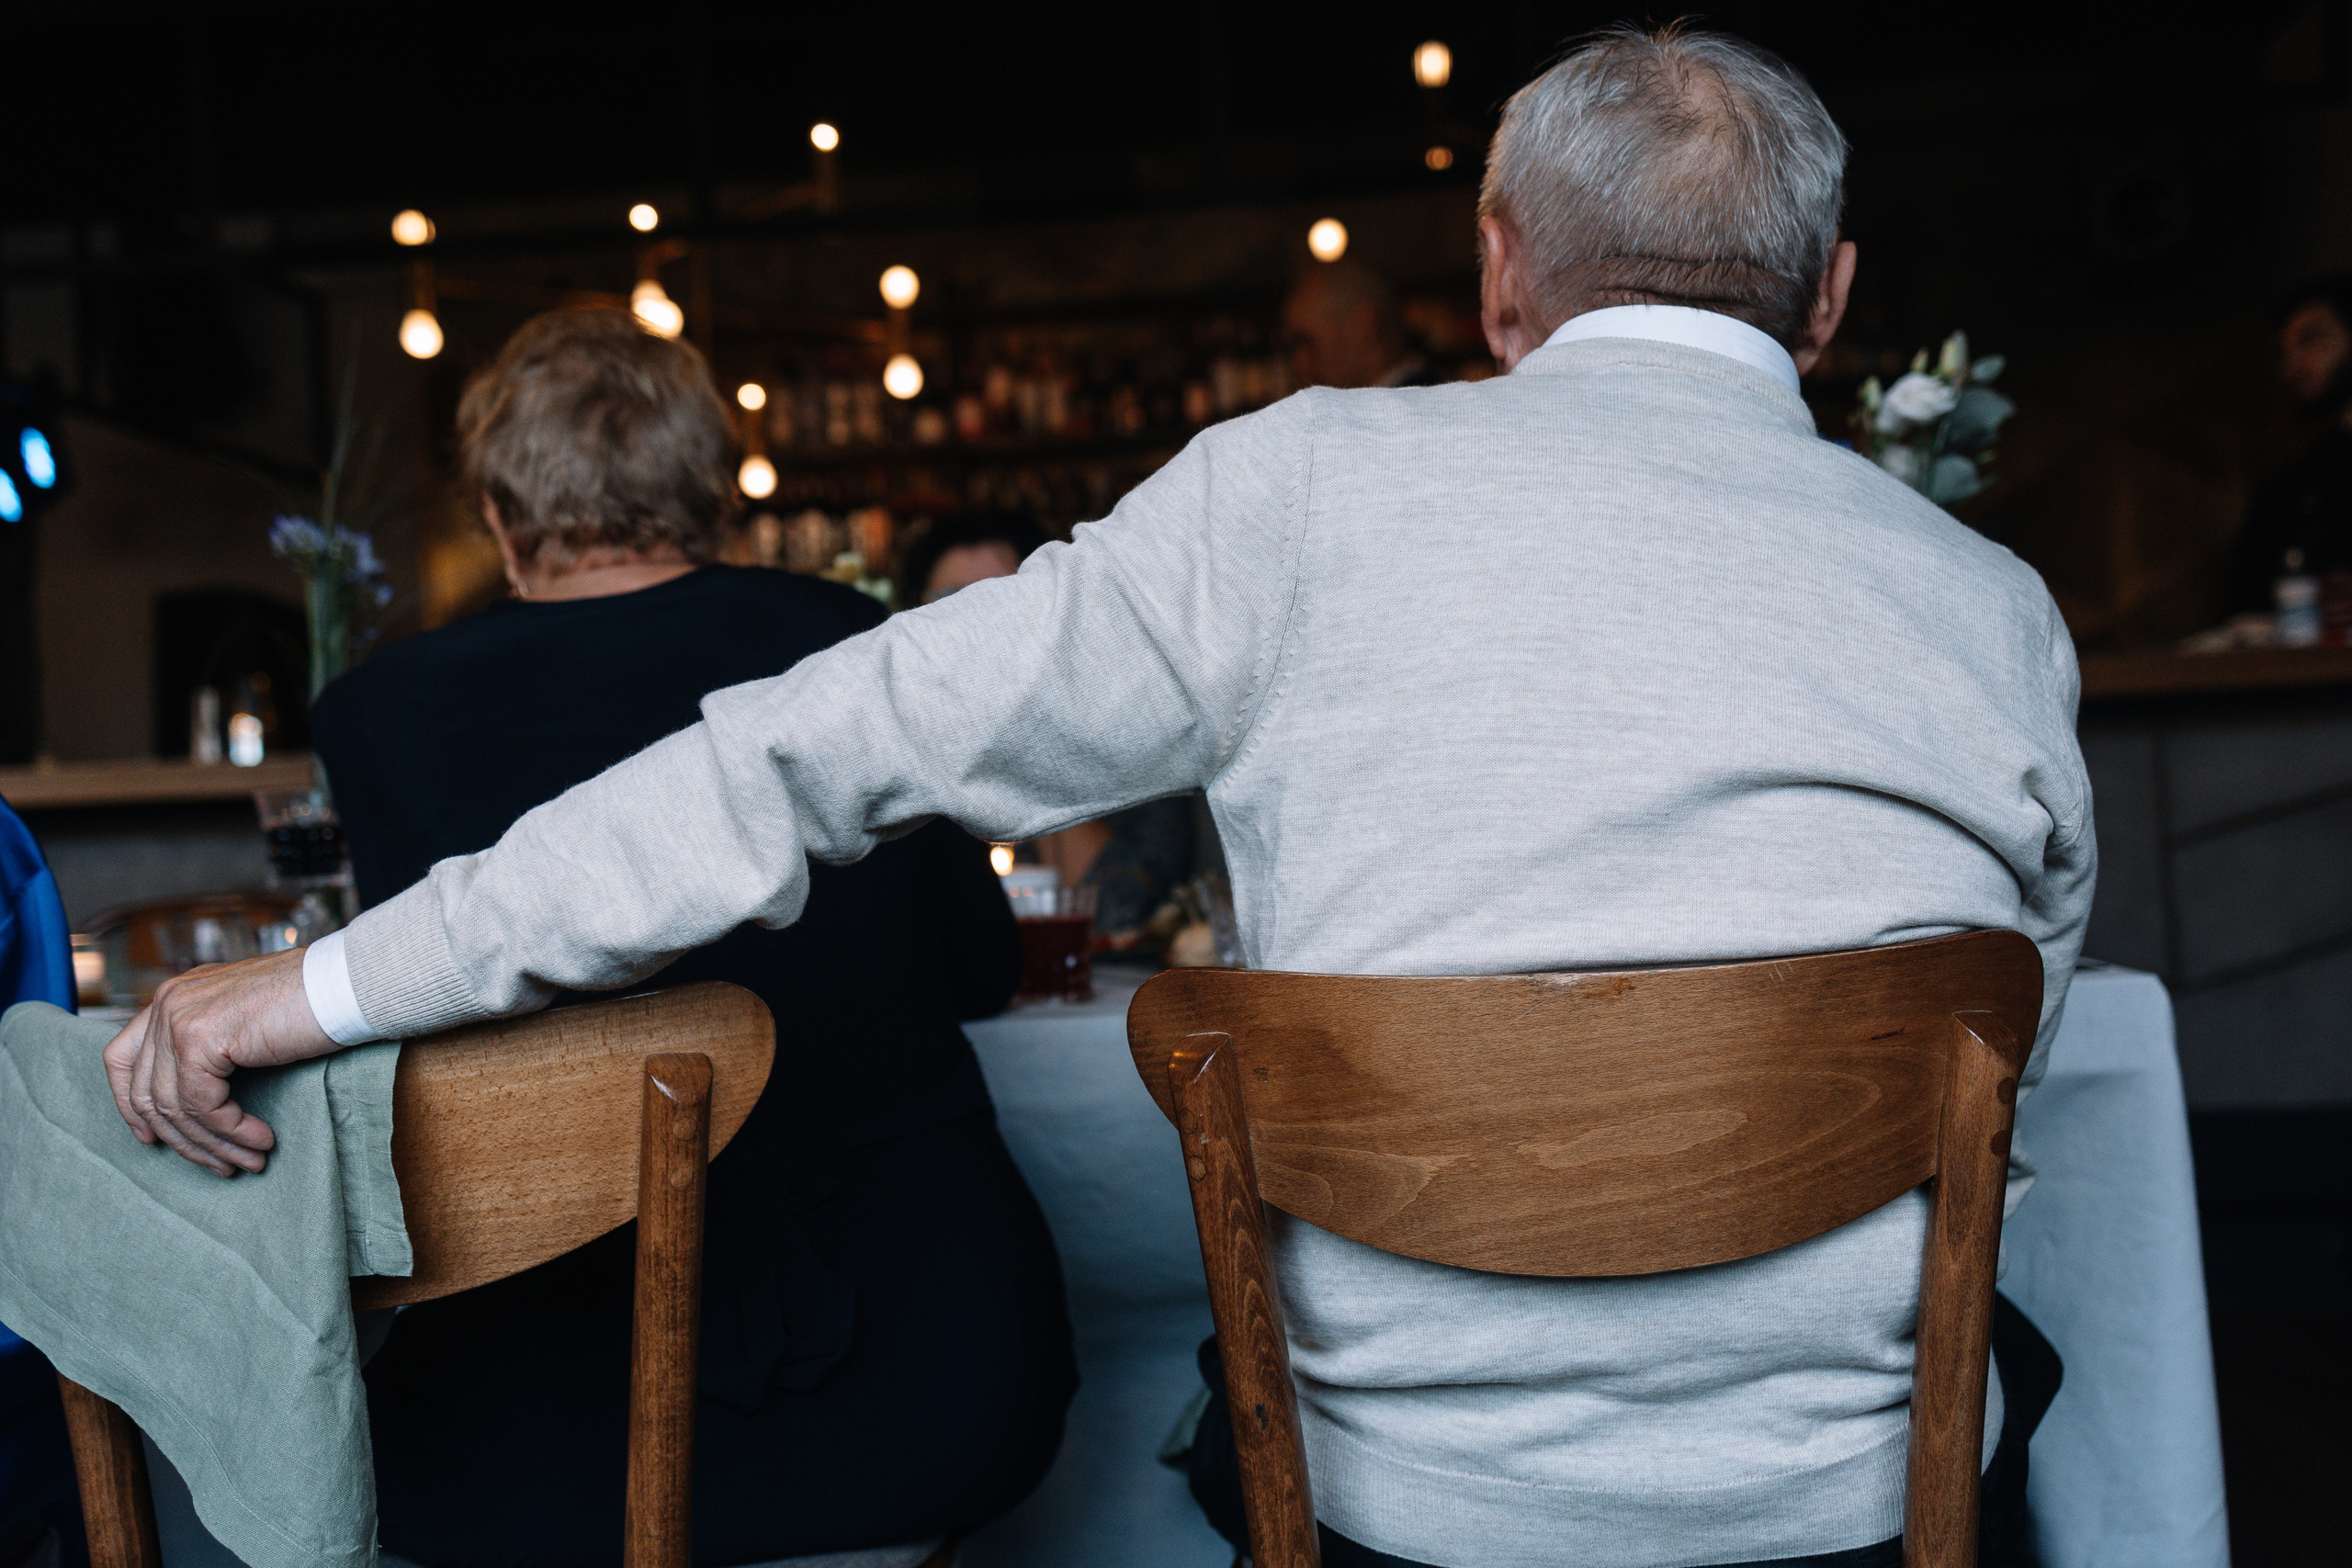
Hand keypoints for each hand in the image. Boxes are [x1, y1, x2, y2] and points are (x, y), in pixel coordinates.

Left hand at [102, 946, 337, 1176]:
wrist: (346, 984)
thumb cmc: (311, 1004)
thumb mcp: (243, 1021)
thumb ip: (210, 1044)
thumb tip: (193, 1099)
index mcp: (174, 997)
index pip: (120, 1058)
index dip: (129, 1106)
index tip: (152, 1139)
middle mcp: (167, 1002)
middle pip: (145, 1092)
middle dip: (183, 1139)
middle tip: (221, 1163)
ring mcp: (178, 1017)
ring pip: (174, 1106)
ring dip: (214, 1143)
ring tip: (248, 1160)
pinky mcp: (198, 1036)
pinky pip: (200, 1104)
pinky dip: (230, 1131)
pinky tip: (260, 1139)